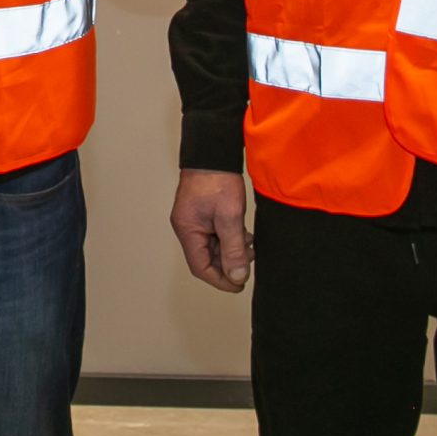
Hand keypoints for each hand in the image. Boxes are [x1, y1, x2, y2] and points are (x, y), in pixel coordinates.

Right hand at [170, 169, 252, 292]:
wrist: (214, 151)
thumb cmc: (217, 179)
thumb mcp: (230, 217)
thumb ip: (233, 249)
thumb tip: (236, 276)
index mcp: (188, 230)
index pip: (200, 267)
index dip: (220, 280)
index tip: (239, 284)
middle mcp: (187, 227)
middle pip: (206, 258)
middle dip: (228, 264)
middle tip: (248, 261)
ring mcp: (194, 220)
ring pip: (212, 247)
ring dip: (231, 251)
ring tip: (249, 245)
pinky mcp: (203, 214)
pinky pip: (215, 235)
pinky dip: (230, 239)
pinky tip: (243, 235)